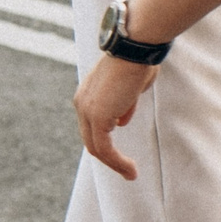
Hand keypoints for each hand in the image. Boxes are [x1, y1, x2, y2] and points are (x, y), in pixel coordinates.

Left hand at [75, 55, 158, 178]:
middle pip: (91, 139)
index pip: (93, 124)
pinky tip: (131, 170)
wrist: (136, 48)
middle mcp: (82, 103)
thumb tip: (121, 122)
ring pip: (97, 148)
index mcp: (87, 94)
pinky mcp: (98, 118)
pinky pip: (105, 149)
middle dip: (109, 156)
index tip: (122, 150)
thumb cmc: (138, 60)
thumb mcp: (131, 87)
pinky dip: (117, 162)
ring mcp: (87, 112)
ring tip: (131, 173)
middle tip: (126, 169)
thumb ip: (125, 105)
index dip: (107, 138)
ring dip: (115, 163)